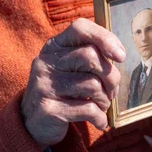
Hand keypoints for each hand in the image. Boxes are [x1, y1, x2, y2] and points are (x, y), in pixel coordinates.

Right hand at [21, 18, 125, 147]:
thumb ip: (89, 57)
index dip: (104, 38)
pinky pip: (87, 109)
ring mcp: (44, 85)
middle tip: (112, 91)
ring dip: (106, 99)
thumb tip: (118, 54)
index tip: (120, 56)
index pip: (80, 28)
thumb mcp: (69, 68)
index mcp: (53, 46)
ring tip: (103, 106)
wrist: (31, 122)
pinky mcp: (49, 109)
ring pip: (92, 84)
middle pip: (90, 56)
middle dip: (111, 76)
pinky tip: (100, 121)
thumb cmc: (61, 91)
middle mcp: (46, 62)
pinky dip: (100, 117)